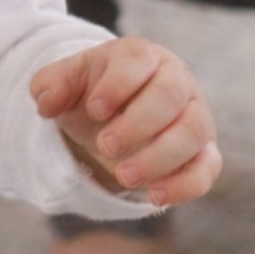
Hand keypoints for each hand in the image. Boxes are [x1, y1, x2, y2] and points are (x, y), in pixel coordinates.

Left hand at [32, 37, 220, 207]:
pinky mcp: (203, 151)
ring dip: (159, 157)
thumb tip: (46, 102)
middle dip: (138, 124)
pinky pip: (207, 167)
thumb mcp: (65, 84)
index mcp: (141, 57)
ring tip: (123, 176)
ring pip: (193, 132)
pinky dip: (185, 184)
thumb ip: (50, 85)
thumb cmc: (91, 94)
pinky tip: (154, 196)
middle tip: (105, 146)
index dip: (117, 86)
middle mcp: (176, 81)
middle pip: (171, 95)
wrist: (110, 119)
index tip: (93, 110)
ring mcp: (195, 116)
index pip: (138, 62)